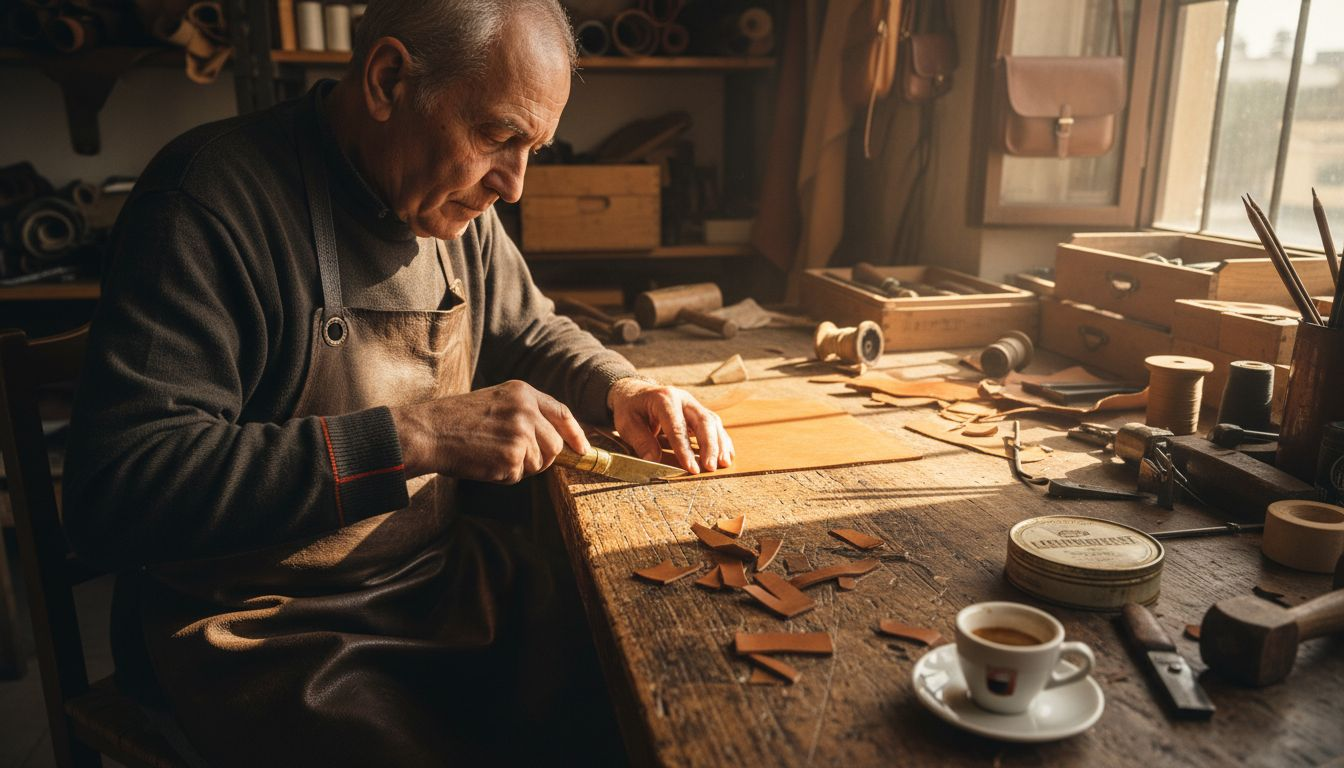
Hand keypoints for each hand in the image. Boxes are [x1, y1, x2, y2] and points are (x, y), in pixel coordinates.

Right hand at [390, 380, 589, 483]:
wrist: (428, 432)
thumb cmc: (456, 421)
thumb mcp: (496, 403)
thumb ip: (525, 414)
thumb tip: (554, 440)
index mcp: (522, 392)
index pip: (562, 413)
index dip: (575, 434)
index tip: (582, 449)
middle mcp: (526, 410)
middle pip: (556, 445)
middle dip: (542, 458)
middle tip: (514, 459)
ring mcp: (521, 433)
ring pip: (540, 464)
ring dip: (519, 468)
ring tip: (491, 455)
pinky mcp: (512, 456)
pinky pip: (519, 476)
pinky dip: (503, 476)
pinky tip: (484, 463)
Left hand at [606, 378, 733, 474]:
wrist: (635, 392)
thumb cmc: (630, 409)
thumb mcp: (627, 424)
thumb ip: (641, 441)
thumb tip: (653, 461)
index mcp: (664, 399)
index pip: (677, 427)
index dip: (685, 450)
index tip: (691, 469)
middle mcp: (683, 398)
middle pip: (703, 421)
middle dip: (710, 446)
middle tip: (711, 468)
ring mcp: (693, 404)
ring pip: (712, 422)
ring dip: (720, 444)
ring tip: (724, 464)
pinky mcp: (698, 411)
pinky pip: (714, 424)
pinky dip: (722, 440)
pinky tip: (726, 455)